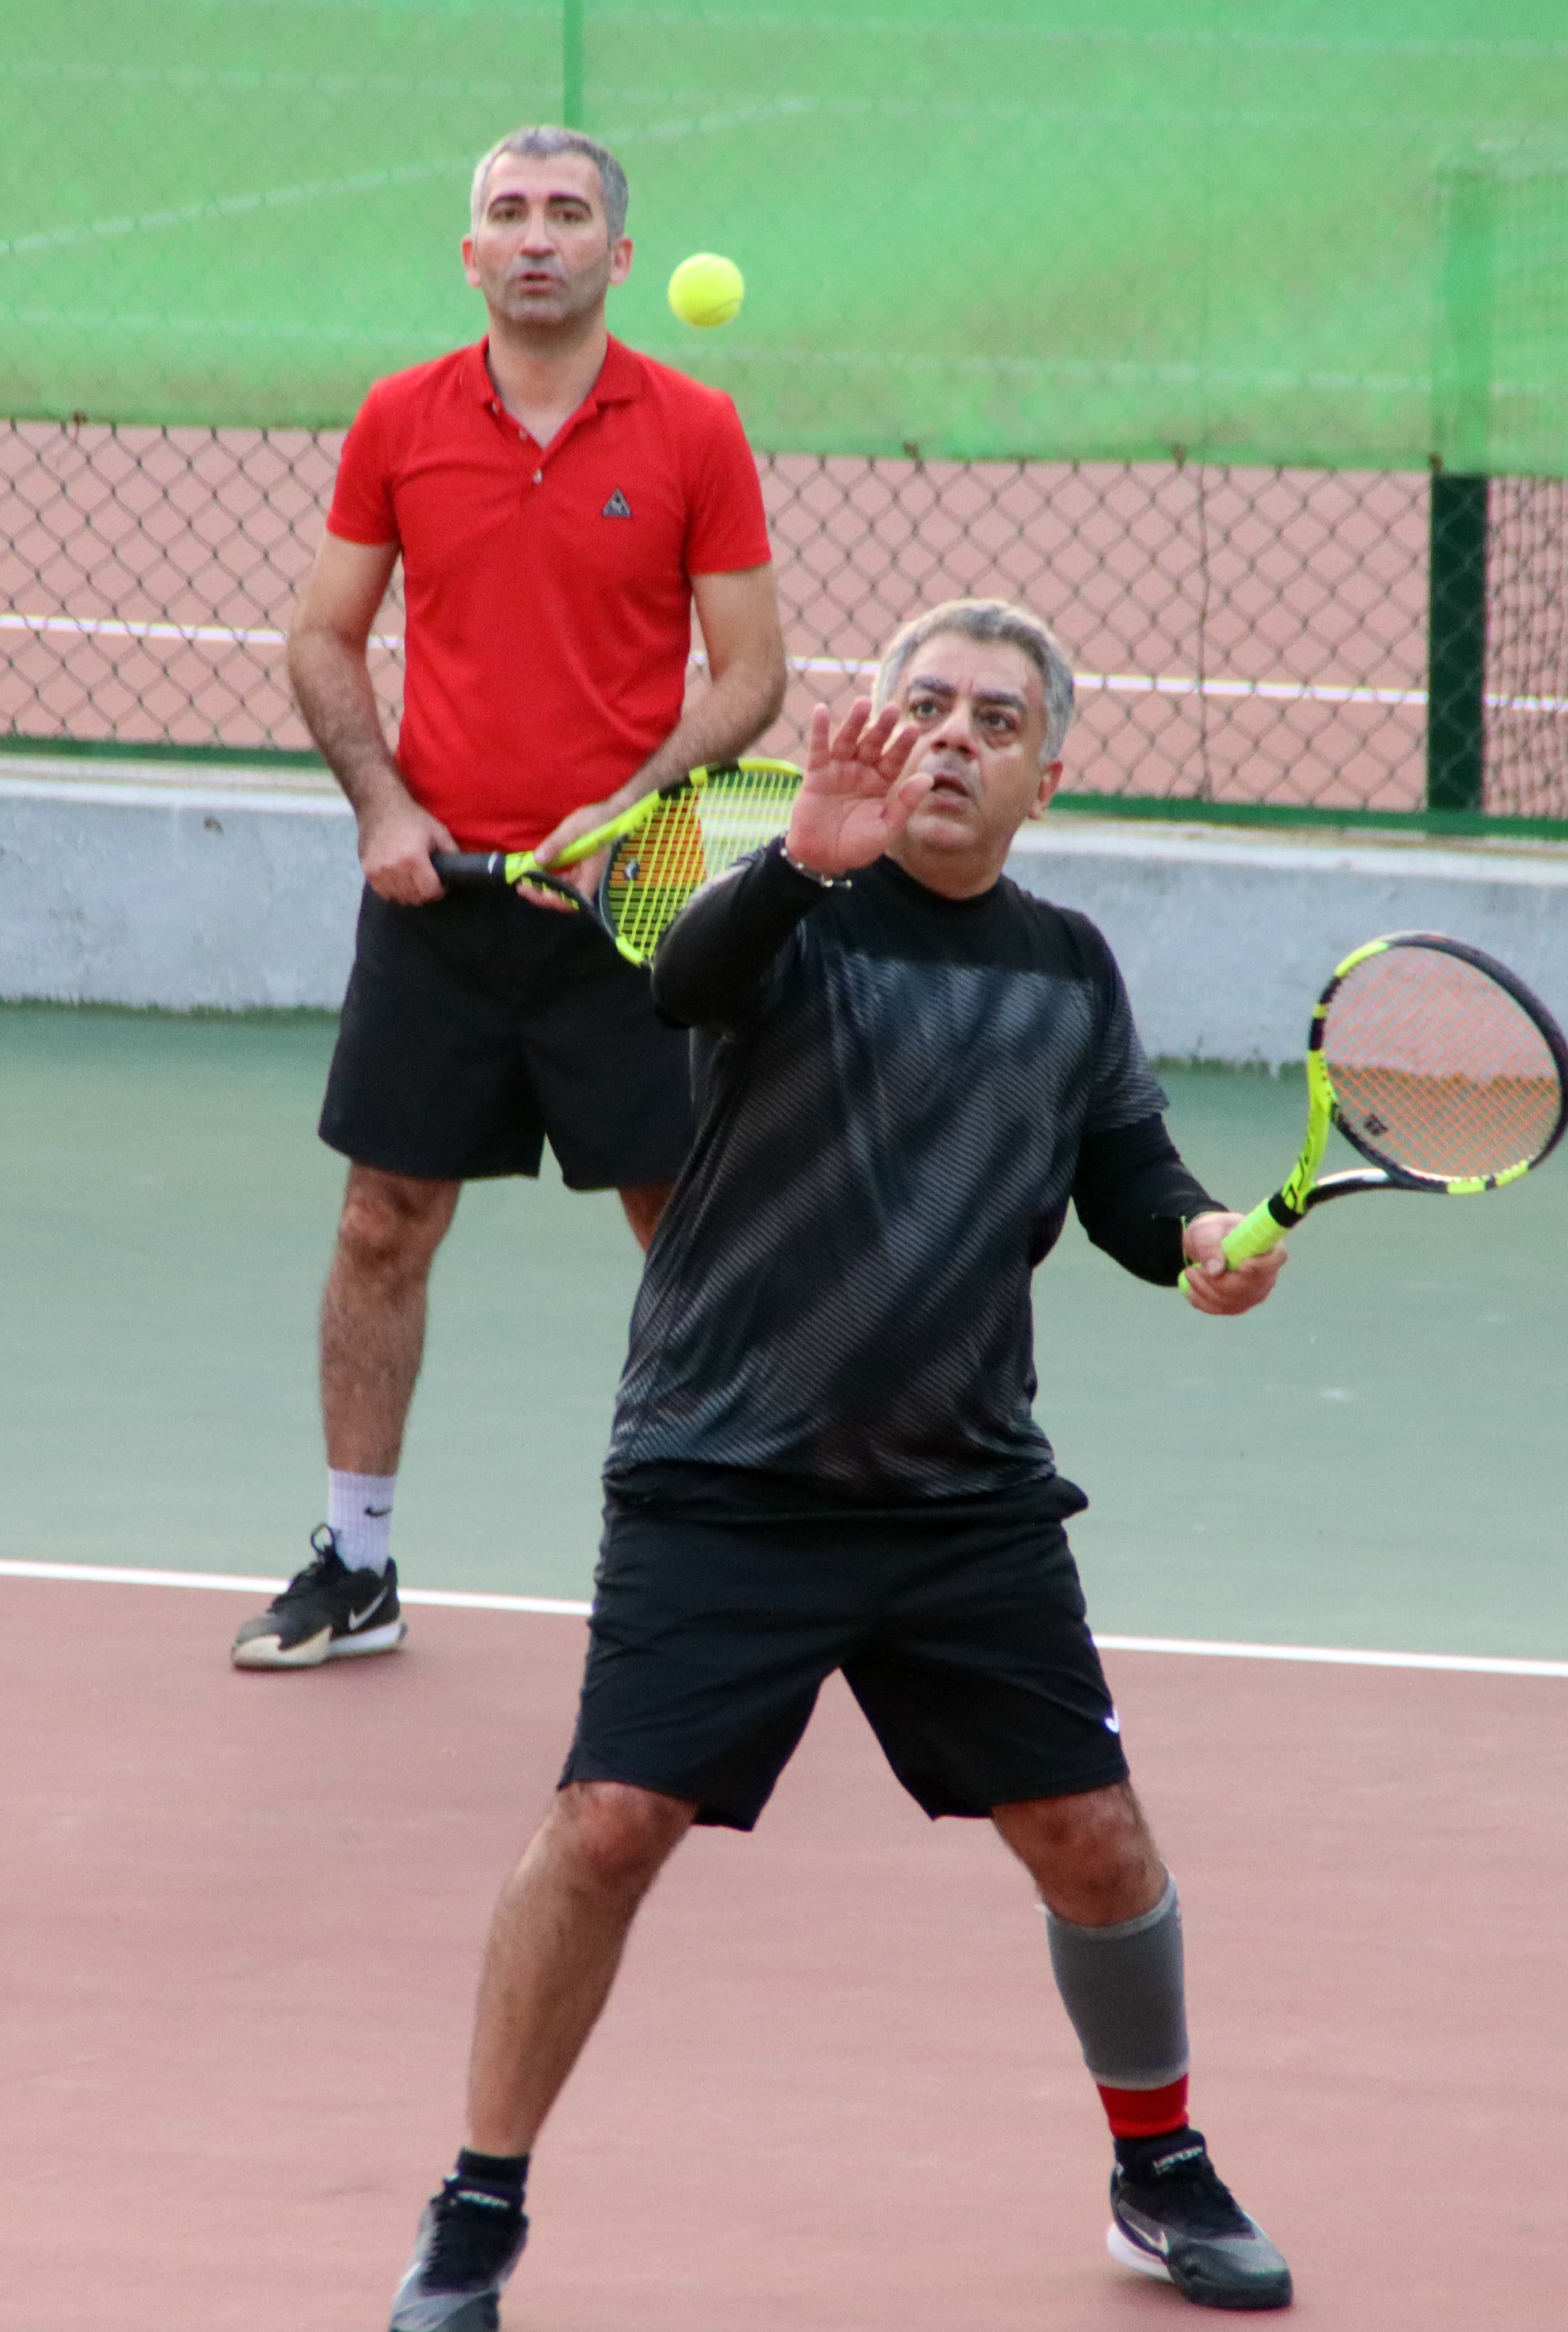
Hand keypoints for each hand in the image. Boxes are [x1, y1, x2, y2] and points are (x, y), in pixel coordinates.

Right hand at [359, 793, 454, 904]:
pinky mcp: (368, 870)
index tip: (441, 886)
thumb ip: (451, 852)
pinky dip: (393, 891)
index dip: (439, 891)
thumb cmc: (411, 818)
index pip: (429, 891)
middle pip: (414, 897)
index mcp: (413, 858)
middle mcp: (394, 867)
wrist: (380, 806)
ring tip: (414, 881)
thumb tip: (460, 871)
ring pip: (399, 897)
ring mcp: (378, 870)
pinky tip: (399, 880)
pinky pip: (384, 893)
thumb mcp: (438, 831)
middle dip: (425, 893)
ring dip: (409, 894)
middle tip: (428, 883)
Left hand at [521, 802, 616, 914]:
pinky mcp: (583, 869)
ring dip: (546, 889)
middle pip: (567, 899)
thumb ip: (556, 844)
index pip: (574, 898)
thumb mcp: (575, 827)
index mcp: (592, 872)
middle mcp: (591, 879)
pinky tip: (539, 873)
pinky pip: (567, 881)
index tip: (534, 889)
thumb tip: (537, 859)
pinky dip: (552, 880)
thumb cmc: (599, 819)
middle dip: (543, 896)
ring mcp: (587, 875)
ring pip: (565, 891)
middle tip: (522, 888)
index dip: (555, 899)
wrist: (616, 813)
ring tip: (525, 883)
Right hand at [785, 700, 932, 876]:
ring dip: (854, 722)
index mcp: (881, 784)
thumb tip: (928, 777)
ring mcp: (838, 770)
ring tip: (862, 703)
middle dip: (882, 727)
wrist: (822, 859)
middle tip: (891, 708)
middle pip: (873, 744)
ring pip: (848, 741)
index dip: (903, 745)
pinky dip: (819, 730)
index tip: (913, 728)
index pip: (894, 760)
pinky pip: (818, 749)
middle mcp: (861, 772)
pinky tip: (821, 710)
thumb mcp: (886, 828)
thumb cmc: (857, 847)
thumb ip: (905, 803)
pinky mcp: (816, 774)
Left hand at [1180, 1211, 1287, 1315]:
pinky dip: (1203, 1301)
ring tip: (1190, 1273)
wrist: (1206, 1245)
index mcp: (1266, 1245)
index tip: (1241, 1266)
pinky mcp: (1242, 1303)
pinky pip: (1223, 1309)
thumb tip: (1215, 1271)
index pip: (1277, 1257)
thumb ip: (1209, 1245)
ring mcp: (1257, 1290)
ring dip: (1206, 1291)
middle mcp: (1268, 1271)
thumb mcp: (1205, 1230)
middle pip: (1250, 1287)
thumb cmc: (1212, 1232)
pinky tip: (1191, 1289)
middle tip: (1192, 1270)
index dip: (1262, 1265)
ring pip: (1234, 1302)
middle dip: (1217, 1282)